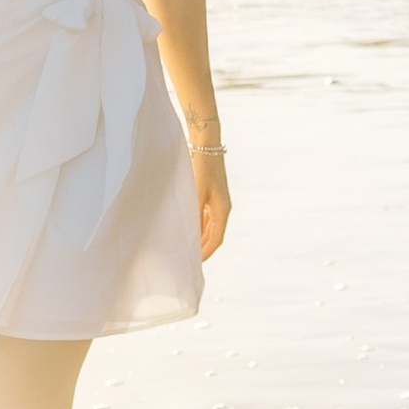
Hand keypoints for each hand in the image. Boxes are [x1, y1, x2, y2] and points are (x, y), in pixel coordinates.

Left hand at [191, 143, 230, 258]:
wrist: (206, 144)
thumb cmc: (201, 167)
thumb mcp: (196, 192)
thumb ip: (194, 214)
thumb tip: (191, 235)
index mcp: (223, 210)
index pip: (216, 239)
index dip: (206, 253)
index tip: (195, 264)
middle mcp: (222, 208)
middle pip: (214, 234)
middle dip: (202, 248)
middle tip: (188, 259)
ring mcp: (217, 201)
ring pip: (209, 226)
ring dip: (199, 237)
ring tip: (185, 246)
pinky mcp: (210, 194)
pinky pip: (205, 217)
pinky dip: (197, 225)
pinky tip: (186, 228)